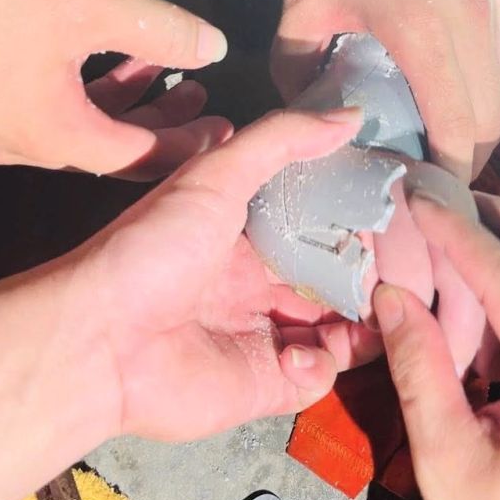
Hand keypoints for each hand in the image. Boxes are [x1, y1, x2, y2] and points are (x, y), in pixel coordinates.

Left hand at [74, 107, 377, 441]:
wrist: (101, 338)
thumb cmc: (153, 249)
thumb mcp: (216, 175)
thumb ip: (282, 140)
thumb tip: (351, 113)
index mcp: (245, 236)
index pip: (316, 226)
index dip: (353, 221)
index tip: (391, 212)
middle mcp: (257, 286)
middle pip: (334, 281)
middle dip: (368, 275)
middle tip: (399, 267)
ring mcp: (263, 338)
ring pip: (338, 330)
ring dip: (362, 321)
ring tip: (377, 309)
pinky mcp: (264, 386)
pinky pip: (316, 377)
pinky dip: (322, 364)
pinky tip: (301, 351)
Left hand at [275, 0, 499, 181]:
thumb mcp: (304, 0)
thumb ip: (298, 68)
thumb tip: (311, 122)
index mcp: (424, 32)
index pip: (457, 129)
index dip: (449, 174)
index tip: (428, 194)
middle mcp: (478, 26)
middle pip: (494, 123)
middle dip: (469, 158)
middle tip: (437, 173)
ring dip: (495, 130)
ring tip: (460, 142)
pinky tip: (491, 103)